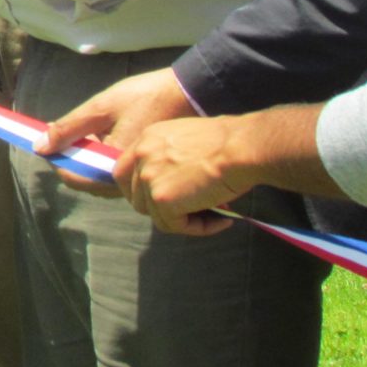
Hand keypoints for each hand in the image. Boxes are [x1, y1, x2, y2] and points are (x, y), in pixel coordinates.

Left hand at [36, 66, 199, 196]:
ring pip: (101, 176)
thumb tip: (40, 147)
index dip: (57, 159)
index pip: (74, 177)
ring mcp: (138, 177)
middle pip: (87, 179)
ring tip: (88, 130)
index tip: (49, 139)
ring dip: (87, 156)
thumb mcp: (102, 107)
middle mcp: (127, 181)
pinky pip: (116, 171)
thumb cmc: (147, 98)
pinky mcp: (145, 170)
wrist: (191, 94)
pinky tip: (105, 134)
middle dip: (72, 157)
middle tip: (68, 131)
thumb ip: (70, 128)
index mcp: (114, 167)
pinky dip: (103, 156)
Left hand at [116, 115, 247, 236]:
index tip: (162, 201)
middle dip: (162, 210)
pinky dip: (198, 228)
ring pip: (157, 216)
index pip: (124, 172)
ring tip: (215, 216)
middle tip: (193, 211)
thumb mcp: (189, 142)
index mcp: (147, 139)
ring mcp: (149, 178)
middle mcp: (142, 156)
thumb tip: (176, 189)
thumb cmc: (230, 144)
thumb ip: (171, 161)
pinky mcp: (162, 199)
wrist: (242, 148)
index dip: (140, 191)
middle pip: (137, 198)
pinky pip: (175, 226)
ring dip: (184, 220)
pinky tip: (221, 221)